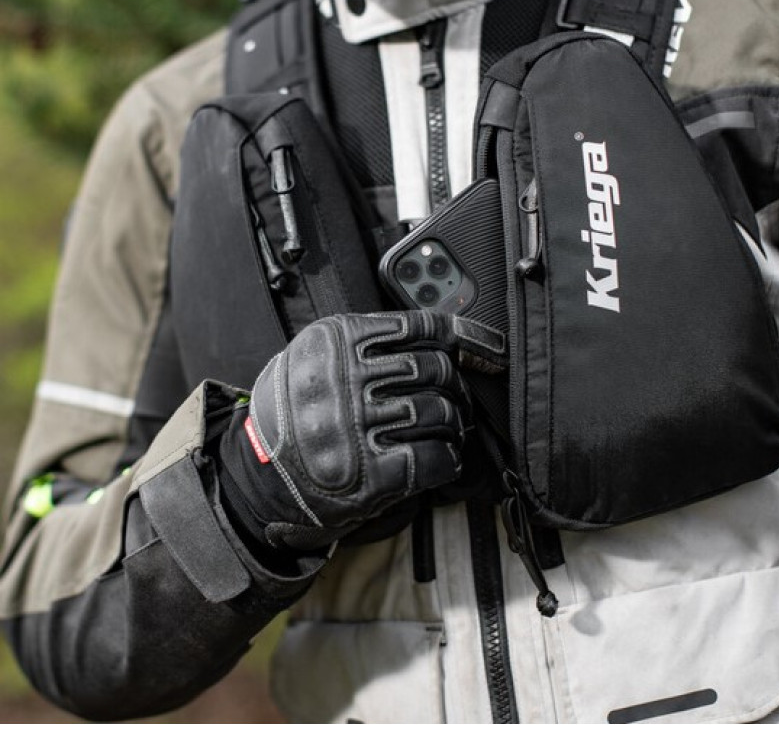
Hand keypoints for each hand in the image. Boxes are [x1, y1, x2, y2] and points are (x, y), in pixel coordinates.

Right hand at [219, 310, 503, 552]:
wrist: (261, 478)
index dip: (466, 336)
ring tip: (447, 428)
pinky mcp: (367, 474)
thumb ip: (367, 342)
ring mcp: (353, 427)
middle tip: (458, 398)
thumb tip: (445, 339)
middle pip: (434, 368)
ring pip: (437, 411)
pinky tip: (442, 457)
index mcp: (333, 340)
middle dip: (457, 385)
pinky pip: (433, 457)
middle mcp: (342, 379)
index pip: (419, 326)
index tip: (490, 350)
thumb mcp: (315, 357)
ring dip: (454, 423)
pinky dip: (449, 458)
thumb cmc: (296, 413)